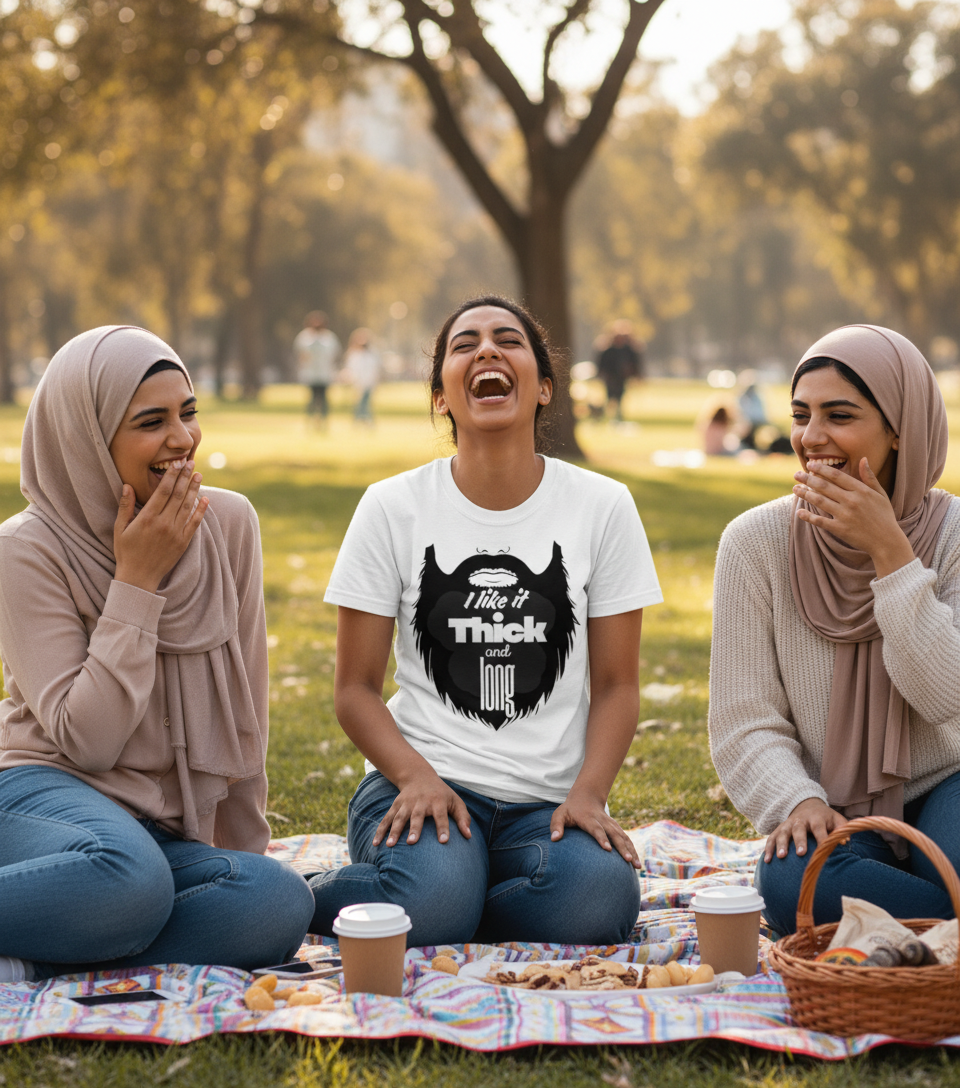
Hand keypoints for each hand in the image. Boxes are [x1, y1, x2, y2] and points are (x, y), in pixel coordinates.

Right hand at [113, 460, 207, 592]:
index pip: (163, 491)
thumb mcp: (119, 528)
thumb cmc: (126, 552)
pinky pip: (194, 523)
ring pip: (187, 506)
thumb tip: (127, 485)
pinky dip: (201, 511)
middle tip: (191, 462)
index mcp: (147, 518)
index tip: (178, 463)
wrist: (139, 577)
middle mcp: (163, 524)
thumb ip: (125, 506)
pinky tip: (206, 500)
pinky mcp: (183, 542)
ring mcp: (175, 533)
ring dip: (195, 489)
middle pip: (178, 495)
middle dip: (185, 477)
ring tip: (199, 475)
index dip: (172, 475)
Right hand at [372, 769, 470, 846]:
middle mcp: (421, 802)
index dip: (443, 828)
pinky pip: (387, 818)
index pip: (441, 816)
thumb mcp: (455, 802)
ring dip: (394, 831)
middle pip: (417, 816)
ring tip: (389, 845)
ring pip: (399, 817)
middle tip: (411, 842)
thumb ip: (463, 818)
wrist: (419, 776)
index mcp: (438, 801)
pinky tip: (376, 843)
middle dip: (414, 828)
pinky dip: (381, 830)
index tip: (444, 841)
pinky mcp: (396, 805)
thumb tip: (469, 836)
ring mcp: (406, 803)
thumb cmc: (442, 794)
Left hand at [550, 787, 640, 867]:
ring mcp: (611, 825)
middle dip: (622, 847)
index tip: (607, 849)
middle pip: (614, 835)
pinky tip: (637, 863)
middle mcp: (603, 822)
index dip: (602, 838)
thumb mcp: (560, 814)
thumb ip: (556, 826)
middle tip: (629, 860)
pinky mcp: (616, 829)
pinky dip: (634, 850)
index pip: (596, 829)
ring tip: (637, 866)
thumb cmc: (570, 810)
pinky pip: (627, 839)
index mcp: (589, 819)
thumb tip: (554, 839)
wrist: (586, 797)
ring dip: (632, 851)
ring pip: (624, 837)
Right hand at [763, 797, 847, 862]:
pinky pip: (771, 837)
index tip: (824, 850)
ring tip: (781, 857)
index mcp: (816, 818)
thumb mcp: (836, 819)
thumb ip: (841, 829)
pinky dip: (768, 848)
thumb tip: (844, 842)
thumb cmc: (825, 818)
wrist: (807, 806)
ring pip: (782, 833)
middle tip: (801, 853)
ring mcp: (788, 824)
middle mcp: (800, 820)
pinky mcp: (779, 829)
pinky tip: (767, 860)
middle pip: (799, 829)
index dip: (822, 838)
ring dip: (781, 844)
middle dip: (799, 841)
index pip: (819, 828)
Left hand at [793, 458, 913, 575]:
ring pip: (820, 501)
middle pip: (825, 486)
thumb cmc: (884, 516)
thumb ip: (869, 477)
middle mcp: (852, 501)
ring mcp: (845, 515)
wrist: (887, 541)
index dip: (822, 469)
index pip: (837, 476)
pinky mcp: (840, 529)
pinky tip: (799, 512)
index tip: (810, 464)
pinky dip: (808, 516)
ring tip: (795, 489)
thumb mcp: (880, 494)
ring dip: (805, 494)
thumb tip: (863, 458)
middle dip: (808, 479)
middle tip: (796, 474)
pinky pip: (820, 521)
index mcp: (861, 491)